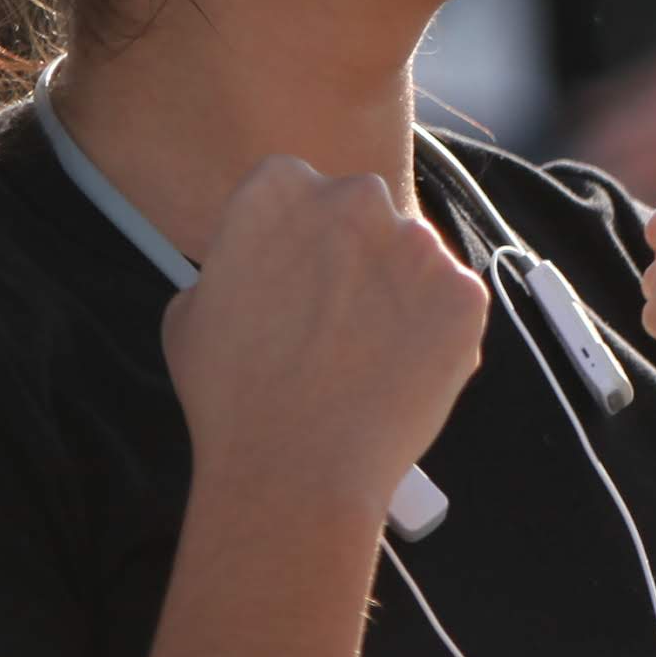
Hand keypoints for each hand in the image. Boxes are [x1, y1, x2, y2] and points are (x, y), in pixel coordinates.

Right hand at [164, 159, 488, 516]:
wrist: (297, 469)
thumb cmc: (231, 396)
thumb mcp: (189, 310)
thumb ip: (233, 262)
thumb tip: (258, 261)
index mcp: (278, 187)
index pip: (298, 188)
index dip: (297, 238)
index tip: (295, 278)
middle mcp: (355, 198)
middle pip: (364, 213)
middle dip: (355, 254)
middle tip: (336, 320)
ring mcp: (419, 244)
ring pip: (414, 258)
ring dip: (400, 293)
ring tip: (367, 357)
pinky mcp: (466, 292)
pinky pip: (452, 303)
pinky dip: (436, 333)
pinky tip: (400, 372)